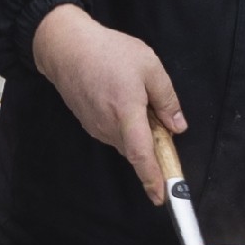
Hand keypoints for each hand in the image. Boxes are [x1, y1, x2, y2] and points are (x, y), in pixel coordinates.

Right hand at [32, 4, 186, 200]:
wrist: (66, 47)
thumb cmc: (108, 51)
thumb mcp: (149, 66)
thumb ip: (166, 98)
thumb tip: (178, 125)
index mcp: (127, 113)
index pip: (141, 156)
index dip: (153, 178)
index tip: (162, 197)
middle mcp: (108, 126)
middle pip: (136, 151)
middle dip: (152, 147)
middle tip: (160, 124)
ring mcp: (95, 127)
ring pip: (124, 142)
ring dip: (137, 134)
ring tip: (138, 102)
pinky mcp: (88, 123)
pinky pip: (113, 133)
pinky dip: (124, 127)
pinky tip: (123, 102)